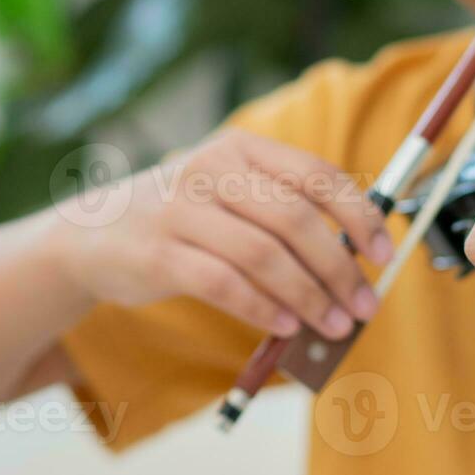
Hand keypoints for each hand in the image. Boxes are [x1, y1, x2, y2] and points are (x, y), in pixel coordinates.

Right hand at [49, 128, 394, 340]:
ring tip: (333, 324)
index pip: (315, 174)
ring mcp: (179, 210)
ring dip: (308, 296)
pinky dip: (263, 308)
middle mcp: (209, 170)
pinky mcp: (157, 253)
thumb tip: (355, 261)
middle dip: (338, 267)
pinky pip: (223, 284)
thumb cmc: (181, 218)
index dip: (358, 215)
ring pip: (262, 255)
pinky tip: (286, 325)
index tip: (383, 253)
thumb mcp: (228, 193)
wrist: (91, 234)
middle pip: (294, 218)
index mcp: (240, 148)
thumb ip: (282, 212)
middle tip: (363, 304)